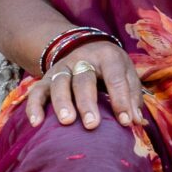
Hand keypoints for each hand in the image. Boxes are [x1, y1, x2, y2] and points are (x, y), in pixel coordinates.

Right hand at [28, 39, 144, 131]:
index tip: (126, 122)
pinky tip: (36, 123)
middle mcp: (82, 60)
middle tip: (92, 125)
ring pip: (59, 83)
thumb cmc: (111, 67)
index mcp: (107, 57)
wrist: (85, 46)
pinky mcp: (46, 78)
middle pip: (84, 80)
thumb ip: (132, 95)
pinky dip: (34, 106)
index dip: (121, 100)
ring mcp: (62, 68)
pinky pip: (37, 91)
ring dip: (62, 103)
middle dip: (88, 103)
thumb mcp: (127, 72)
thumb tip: (136, 121)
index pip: (115, 78)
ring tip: (67, 121)